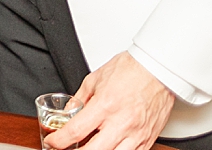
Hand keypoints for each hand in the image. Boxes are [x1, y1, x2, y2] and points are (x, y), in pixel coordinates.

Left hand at [48, 52, 175, 149]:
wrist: (159, 70)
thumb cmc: (131, 70)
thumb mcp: (96, 79)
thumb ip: (80, 98)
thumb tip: (69, 111)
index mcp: (105, 105)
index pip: (76, 131)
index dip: (59, 140)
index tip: (53, 141)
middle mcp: (121, 123)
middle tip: (66, 149)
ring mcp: (136, 134)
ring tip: (87, 148)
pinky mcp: (147, 140)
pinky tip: (108, 148)